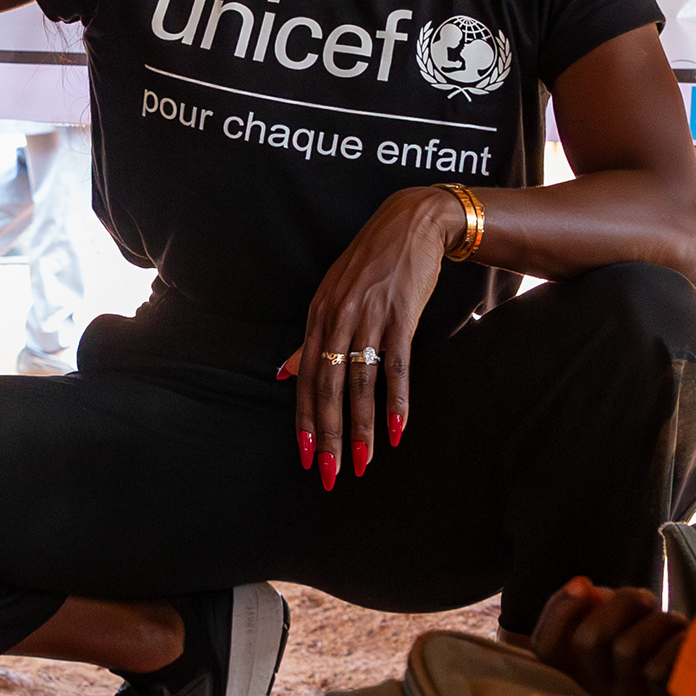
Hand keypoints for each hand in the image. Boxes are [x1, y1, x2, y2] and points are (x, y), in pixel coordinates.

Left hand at [278, 189, 454, 488]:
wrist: (411, 223)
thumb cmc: (370, 263)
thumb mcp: (331, 296)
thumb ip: (310, 340)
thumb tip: (284, 375)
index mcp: (317, 317)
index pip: (307, 378)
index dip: (306, 419)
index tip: (306, 456)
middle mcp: (337, 318)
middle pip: (329, 386)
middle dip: (328, 434)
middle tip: (329, 472)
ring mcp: (369, 316)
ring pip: (360, 382)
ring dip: (361, 426)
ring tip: (363, 462)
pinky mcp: (400, 314)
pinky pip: (396, 365)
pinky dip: (396, 399)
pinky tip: (397, 429)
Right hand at [530, 577, 687, 695]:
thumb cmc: (654, 653)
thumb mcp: (618, 632)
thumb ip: (597, 611)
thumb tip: (586, 588)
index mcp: (577, 672)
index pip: (547, 647)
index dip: (558, 610)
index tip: (583, 583)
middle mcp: (596, 691)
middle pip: (589, 639)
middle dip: (619, 603)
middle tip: (643, 597)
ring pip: (628, 648)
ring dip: (656, 620)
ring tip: (670, 619)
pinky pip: (663, 666)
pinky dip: (676, 641)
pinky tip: (683, 638)